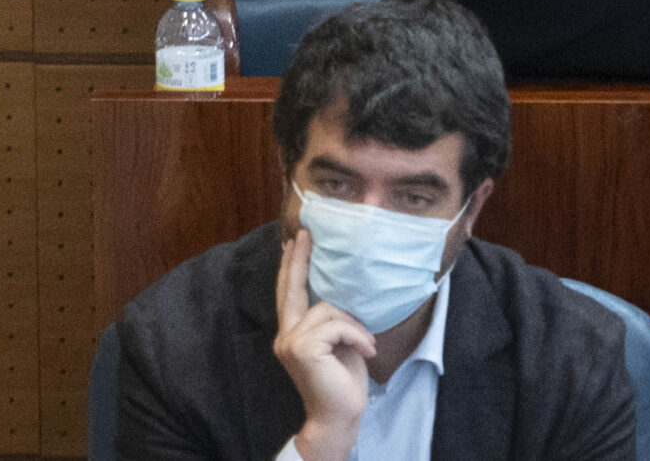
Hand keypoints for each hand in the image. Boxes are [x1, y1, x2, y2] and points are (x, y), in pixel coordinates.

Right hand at [274, 228, 374, 460]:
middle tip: (306, 234)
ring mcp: (291, 342)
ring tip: (363, 345)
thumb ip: (332, 319)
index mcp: (293, 333)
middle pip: (292, 289)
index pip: (289, 293)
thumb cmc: (343, 378)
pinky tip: (365, 351)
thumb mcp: (339, 341)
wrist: (339, 415)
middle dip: (299, 259)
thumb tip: (343, 291)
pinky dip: (357, 334)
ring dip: (354, 324)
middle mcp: (285, 335)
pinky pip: (337, 324)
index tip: (294, 241)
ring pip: (328, 308)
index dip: (292, 266)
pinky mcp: (303, 348)